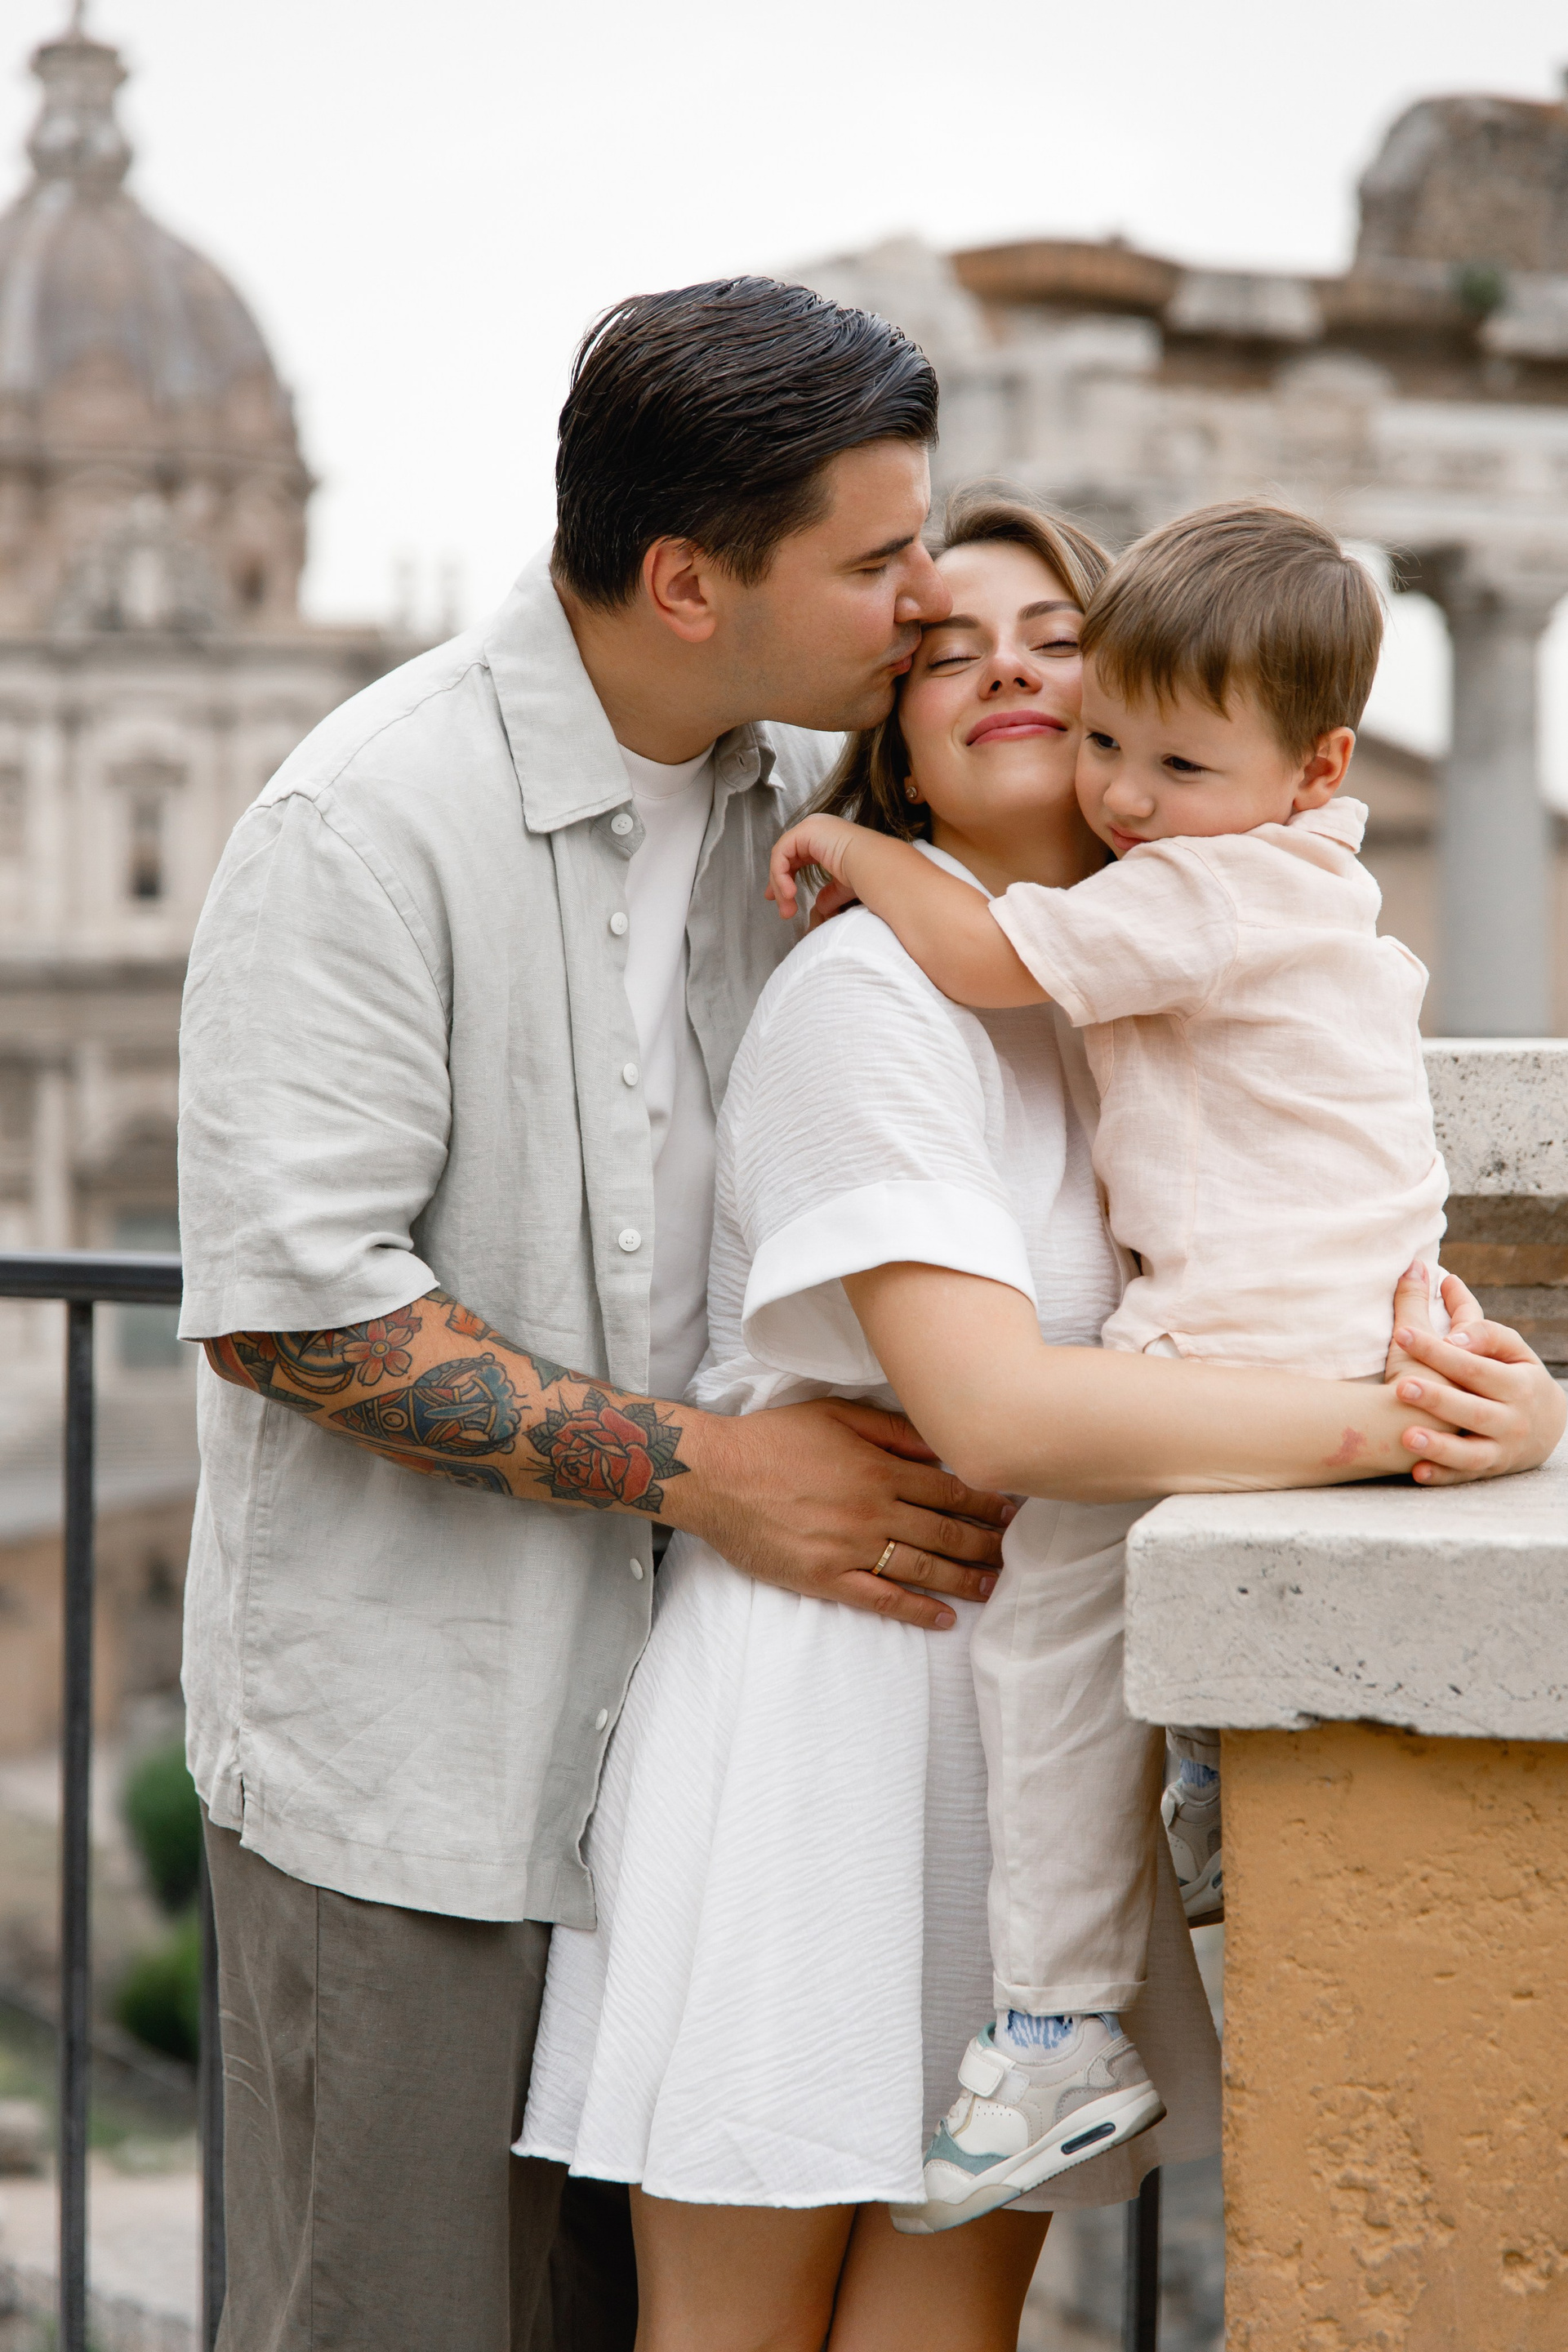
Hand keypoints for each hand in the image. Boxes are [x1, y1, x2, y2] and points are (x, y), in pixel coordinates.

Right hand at [667, 1397, 1012, 1628]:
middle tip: (1014, 1554)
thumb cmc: (772, 1438)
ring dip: (964, 1578)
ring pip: (922, 1567)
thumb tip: (940, 1445)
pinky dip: (916, 1610)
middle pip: (945, 1532)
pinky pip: (881, 1599)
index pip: (948, 1490)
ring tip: (993, 1586)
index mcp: (879, 1468)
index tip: (1012, 1513)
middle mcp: (873, 1510)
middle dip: (985, 1544)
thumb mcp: (835, 1414)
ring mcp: (850, 1547)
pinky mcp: (826, 1577)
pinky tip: (943, 1618)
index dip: (985, 1503)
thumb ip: (891, 1430)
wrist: (715, 1475)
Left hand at [766, 814, 865, 921]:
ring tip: (787, 906)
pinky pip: (782, 854)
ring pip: (782, 857)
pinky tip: (788, 893)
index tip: (784, 898)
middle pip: (786, 856)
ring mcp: (812, 827)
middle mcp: (818, 829)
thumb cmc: (868, 876)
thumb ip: (829, 894)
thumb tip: (820, 906)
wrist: (875, 867)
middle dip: (778, 882)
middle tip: (779, 905)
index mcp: (827, 838)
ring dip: (780, 884)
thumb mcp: (843, 887)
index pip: (797, 856)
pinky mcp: (806, 831)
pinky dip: (780, 875)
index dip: (786, 877)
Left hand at [1382, 1261, 1564, 1484]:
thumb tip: (1450, 1294)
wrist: (1546, 1428)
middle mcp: (1510, 1419)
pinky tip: (1416, 1472)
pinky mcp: (1487, 1471)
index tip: (1403, 1335)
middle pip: (1471, 1408)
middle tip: (1401, 1387)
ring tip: (1405, 1434)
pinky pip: (1463, 1477)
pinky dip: (1441, 1476)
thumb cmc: (1517, 1376)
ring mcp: (1500, 1449)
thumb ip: (1482, 1328)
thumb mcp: (1512, 1350)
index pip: (1472, 1365)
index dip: (1438, 1351)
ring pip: (1469, 1451)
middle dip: (1437, 1398)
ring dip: (1439, 1445)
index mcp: (1515, 1383)